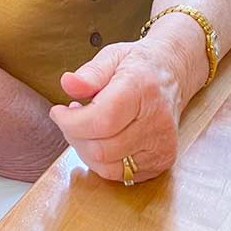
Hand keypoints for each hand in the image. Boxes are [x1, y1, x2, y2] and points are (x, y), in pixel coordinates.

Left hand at [47, 40, 184, 183]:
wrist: (173, 75)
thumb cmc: (139, 65)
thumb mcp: (112, 56)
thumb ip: (90, 73)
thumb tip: (68, 84)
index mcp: (142, 90)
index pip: (102, 121)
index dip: (71, 122)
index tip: (58, 112)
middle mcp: (157, 121)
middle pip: (102, 149)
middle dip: (75, 136)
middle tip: (70, 119)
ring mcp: (162, 145)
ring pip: (109, 167)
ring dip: (86, 152)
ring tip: (84, 128)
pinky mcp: (162, 161)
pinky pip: (122, 175)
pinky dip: (103, 162)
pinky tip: (101, 140)